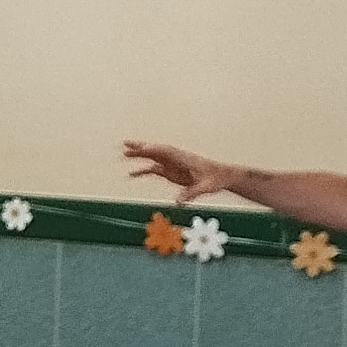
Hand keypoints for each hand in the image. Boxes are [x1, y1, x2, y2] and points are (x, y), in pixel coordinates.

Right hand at [122, 140, 239, 202]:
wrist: (222, 176)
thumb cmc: (215, 179)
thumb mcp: (205, 187)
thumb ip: (191, 194)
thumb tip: (177, 202)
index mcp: (185, 159)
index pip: (167, 152)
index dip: (155, 150)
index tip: (143, 149)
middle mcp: (176, 159)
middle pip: (156, 151)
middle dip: (141, 147)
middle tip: (126, 144)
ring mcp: (172, 165)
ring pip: (152, 157)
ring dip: (138, 155)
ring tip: (124, 153)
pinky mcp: (171, 172)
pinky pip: (153, 169)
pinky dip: (142, 170)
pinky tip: (131, 174)